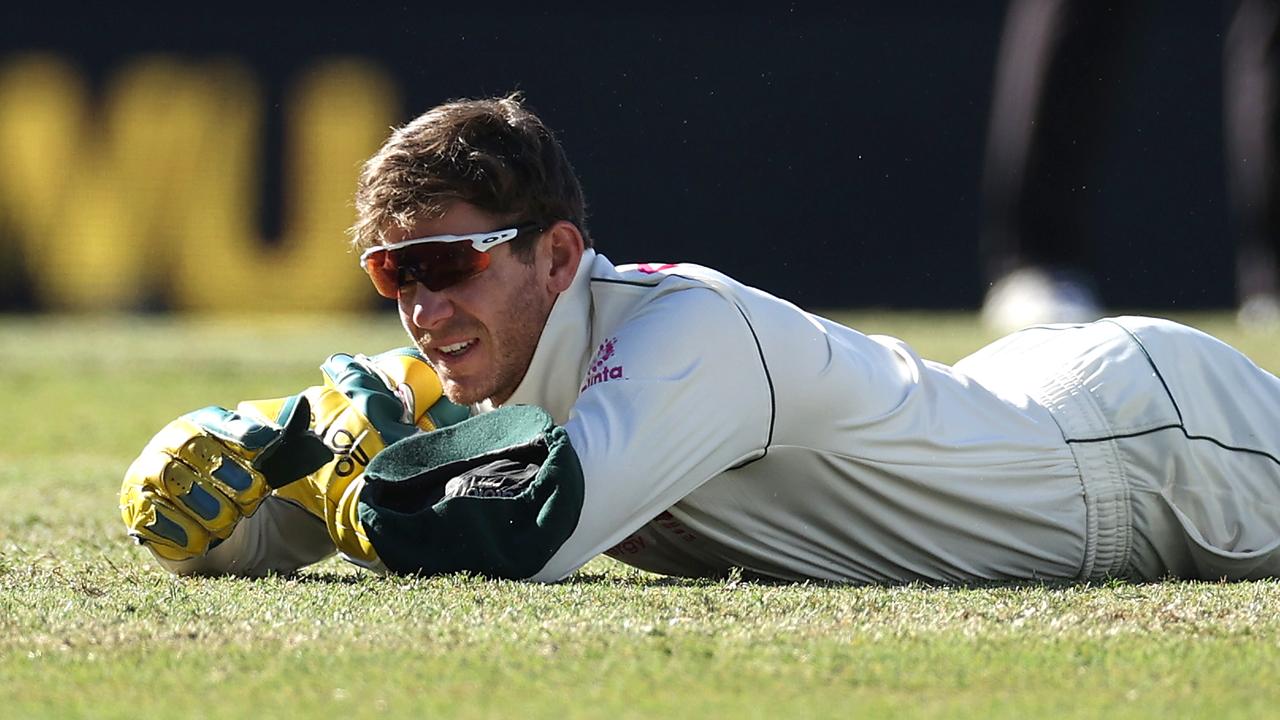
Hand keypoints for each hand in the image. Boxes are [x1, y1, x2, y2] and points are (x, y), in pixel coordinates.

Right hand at [119, 395, 332, 560]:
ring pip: (173, 482)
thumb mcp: (268, 458)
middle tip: (254, 497)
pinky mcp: (137, 513)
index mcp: (199, 427)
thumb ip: (281, 433)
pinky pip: (154, 517)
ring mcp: (147, 478)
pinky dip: (185, 531)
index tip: (264, 449)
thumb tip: (302, 407)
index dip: (238, 435)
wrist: (219, 532)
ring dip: (209, 506)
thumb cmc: (243, 487)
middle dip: (228, 476)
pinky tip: (205, 540)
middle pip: (189, 449)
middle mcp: (167, 446)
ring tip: (229, 521)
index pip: (213, 422)